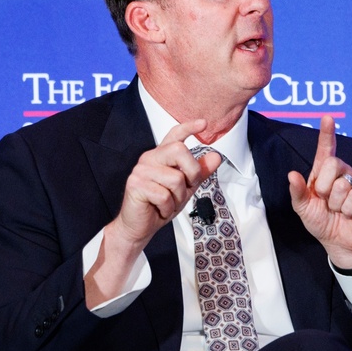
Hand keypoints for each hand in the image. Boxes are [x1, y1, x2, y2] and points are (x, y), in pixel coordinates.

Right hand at [86, 119, 220, 308]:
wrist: (140, 227)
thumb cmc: (160, 205)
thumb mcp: (185, 188)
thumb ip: (199, 172)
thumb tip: (216, 156)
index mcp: (161, 156)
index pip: (174, 136)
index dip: (188, 127)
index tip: (203, 123)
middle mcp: (149, 158)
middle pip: (179, 150)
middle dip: (192, 173)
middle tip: (186, 189)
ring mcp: (141, 170)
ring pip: (175, 178)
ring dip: (178, 198)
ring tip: (168, 204)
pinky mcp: (135, 184)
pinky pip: (164, 195)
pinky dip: (167, 208)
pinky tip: (159, 209)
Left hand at [287, 115, 351, 268]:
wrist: (339, 242)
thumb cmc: (321, 221)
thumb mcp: (303, 208)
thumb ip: (298, 192)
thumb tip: (292, 175)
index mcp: (323, 173)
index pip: (326, 149)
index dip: (327, 133)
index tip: (327, 117)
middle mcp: (341, 172)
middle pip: (333, 164)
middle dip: (325, 187)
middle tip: (326, 201)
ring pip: (343, 183)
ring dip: (337, 203)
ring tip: (339, 210)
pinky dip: (348, 208)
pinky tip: (350, 213)